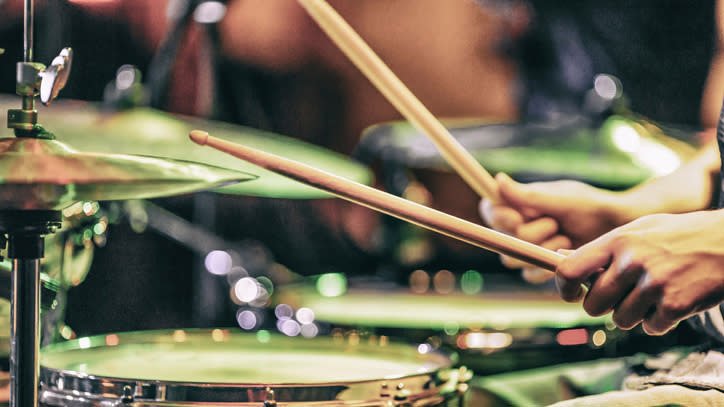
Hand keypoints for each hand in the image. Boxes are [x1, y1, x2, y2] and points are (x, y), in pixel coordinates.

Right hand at [480, 173, 624, 279]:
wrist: (616, 229)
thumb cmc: (589, 206)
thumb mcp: (560, 198)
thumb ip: (528, 196)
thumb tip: (498, 181)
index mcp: (518, 205)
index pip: (490, 211)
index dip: (498, 217)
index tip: (517, 217)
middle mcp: (519, 226)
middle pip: (501, 239)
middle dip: (529, 233)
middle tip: (555, 224)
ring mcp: (528, 248)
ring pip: (514, 259)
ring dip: (541, 248)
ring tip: (565, 237)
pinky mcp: (539, 267)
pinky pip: (529, 275)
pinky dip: (547, 266)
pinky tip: (565, 254)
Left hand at [556, 210, 723, 334]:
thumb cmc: (678, 236)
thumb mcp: (638, 230)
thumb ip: (603, 247)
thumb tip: (562, 257)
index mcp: (617, 240)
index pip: (569, 270)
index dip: (565, 288)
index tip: (573, 294)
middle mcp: (631, 262)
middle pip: (593, 306)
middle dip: (604, 307)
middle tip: (621, 296)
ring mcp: (653, 284)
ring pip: (621, 320)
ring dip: (635, 314)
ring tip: (653, 294)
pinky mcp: (674, 305)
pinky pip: (650, 327)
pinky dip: (659, 321)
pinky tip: (672, 300)